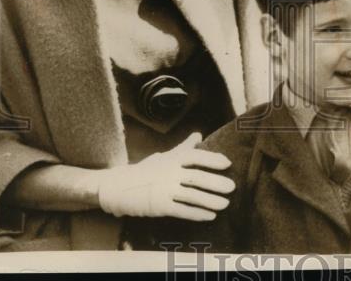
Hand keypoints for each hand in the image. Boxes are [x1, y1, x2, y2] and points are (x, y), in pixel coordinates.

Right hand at [96, 133, 233, 220]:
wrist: (119, 187)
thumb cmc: (145, 170)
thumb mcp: (164, 156)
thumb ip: (183, 148)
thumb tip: (198, 134)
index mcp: (171, 159)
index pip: (195, 156)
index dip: (212, 159)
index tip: (227, 163)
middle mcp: (168, 173)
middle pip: (196, 177)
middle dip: (216, 183)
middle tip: (232, 187)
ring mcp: (163, 190)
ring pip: (192, 196)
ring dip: (210, 201)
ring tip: (225, 204)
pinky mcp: (159, 206)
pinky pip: (182, 211)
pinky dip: (197, 214)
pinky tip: (209, 216)